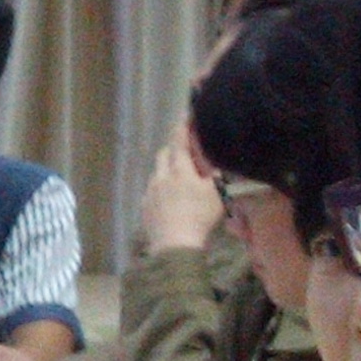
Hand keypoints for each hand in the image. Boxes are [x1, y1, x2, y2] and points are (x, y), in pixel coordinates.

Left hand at [141, 132, 224, 255]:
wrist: (175, 245)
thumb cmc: (199, 217)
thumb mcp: (215, 195)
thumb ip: (214, 177)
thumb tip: (213, 168)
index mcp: (180, 170)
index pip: (180, 142)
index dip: (183, 128)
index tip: (185, 115)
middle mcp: (161, 177)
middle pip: (164, 155)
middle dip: (173, 149)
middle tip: (184, 152)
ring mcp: (149, 192)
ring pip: (157, 173)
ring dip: (166, 171)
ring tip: (179, 181)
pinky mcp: (144, 207)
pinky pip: (152, 192)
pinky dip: (160, 190)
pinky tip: (169, 201)